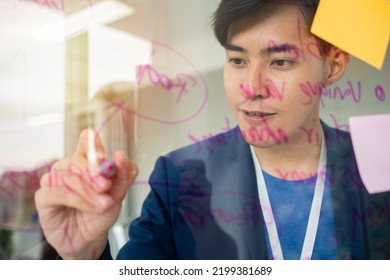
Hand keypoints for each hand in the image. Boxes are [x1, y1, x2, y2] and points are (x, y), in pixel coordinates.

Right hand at [35, 129, 137, 258]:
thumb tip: (121, 156)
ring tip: (104, 203)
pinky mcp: (43, 196)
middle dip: (94, 172)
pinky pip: (59, 192)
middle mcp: (68, 167)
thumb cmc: (100, 213)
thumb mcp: (118, 195)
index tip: (103, 159)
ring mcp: (53, 180)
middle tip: (107, 186)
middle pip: (76, 158)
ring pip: (69, 176)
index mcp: (86, 161)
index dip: (93, 144)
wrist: (89, 238)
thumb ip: (122, 175)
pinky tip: (91, 207)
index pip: (86, 140)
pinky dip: (79, 200)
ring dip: (90, 191)